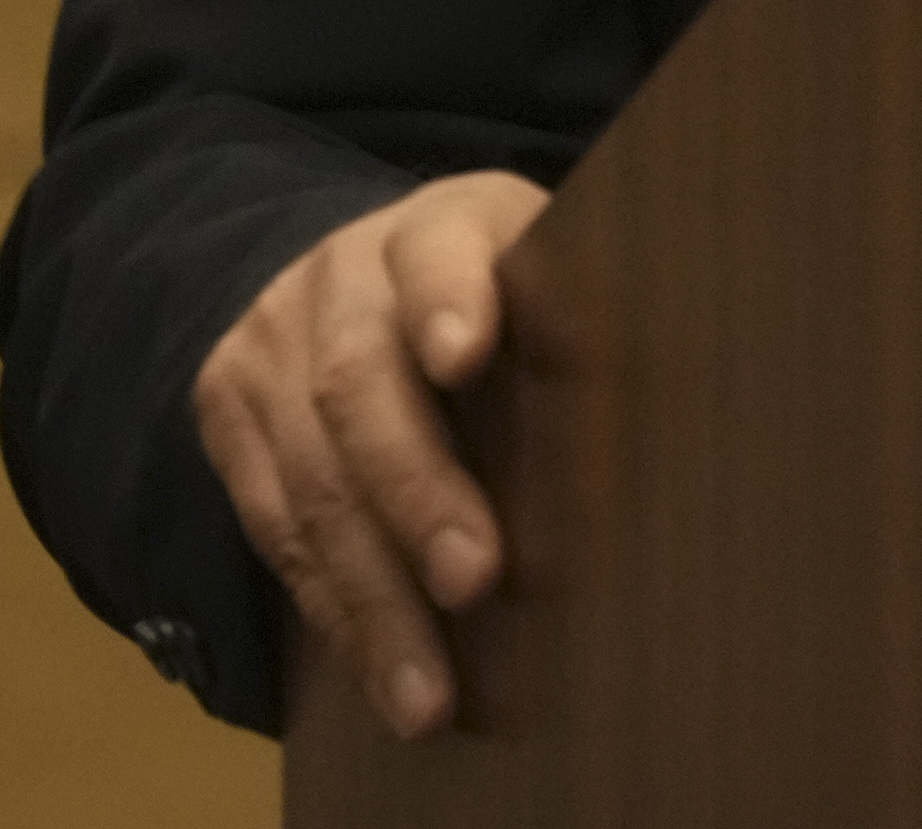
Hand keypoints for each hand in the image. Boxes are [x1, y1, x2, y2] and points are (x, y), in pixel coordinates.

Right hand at [191, 167, 550, 737]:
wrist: (352, 273)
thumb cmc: (505, 294)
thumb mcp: (550, 272)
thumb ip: (591, 329)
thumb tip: (692, 435)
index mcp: (444, 225)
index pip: (438, 248)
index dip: (450, 296)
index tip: (465, 355)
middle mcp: (341, 275)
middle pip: (359, 381)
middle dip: (415, 490)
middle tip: (474, 581)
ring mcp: (272, 346)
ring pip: (309, 480)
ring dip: (373, 600)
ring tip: (429, 698)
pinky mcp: (230, 418)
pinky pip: (276, 532)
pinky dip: (336, 614)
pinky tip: (382, 679)